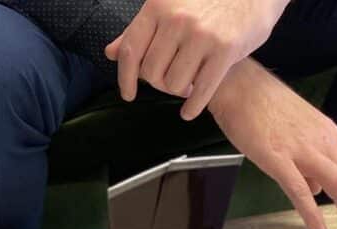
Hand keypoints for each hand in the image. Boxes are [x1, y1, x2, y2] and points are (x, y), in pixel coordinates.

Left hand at [105, 0, 289, 120]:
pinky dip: (192, 106)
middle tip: (171, 79)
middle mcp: (177, 20)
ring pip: (174, 84)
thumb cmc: (209, 1)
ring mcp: (201, 35)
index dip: (125, 78)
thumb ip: (140, 30)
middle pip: (151, 72)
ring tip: (188, 82)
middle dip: (159, 83)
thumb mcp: (170, 7)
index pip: (130, 51)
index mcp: (158, 6)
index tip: (128, 94)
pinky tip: (189, 110)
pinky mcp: (225, 50)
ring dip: (179, 91)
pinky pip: (201, 90)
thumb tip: (110, 52)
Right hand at [209, 59, 336, 228]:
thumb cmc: (265, 108)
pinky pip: (300, 190)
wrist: (240, 85)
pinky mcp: (276, 157)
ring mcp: (302, 149)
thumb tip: (318, 190)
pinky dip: (314, 216)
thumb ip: (313, 162)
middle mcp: (325, 143)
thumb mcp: (300, 132)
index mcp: (332, 137)